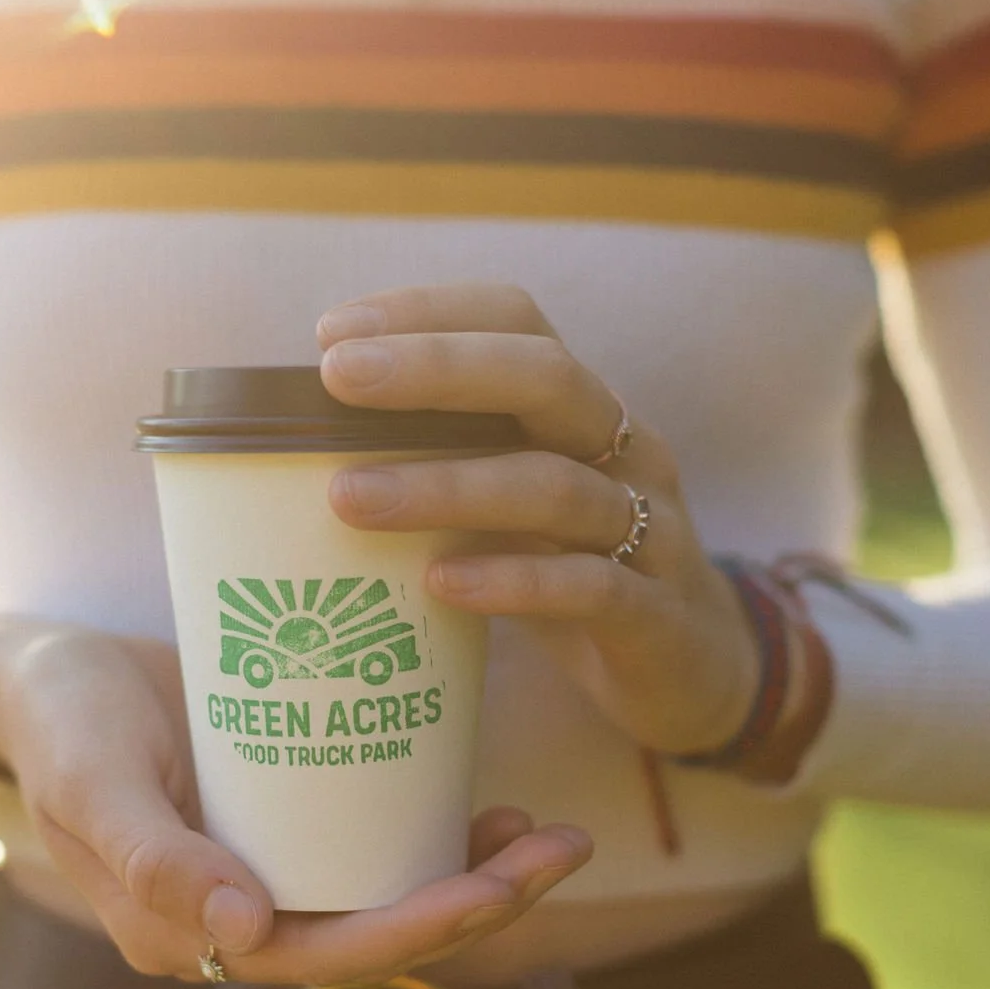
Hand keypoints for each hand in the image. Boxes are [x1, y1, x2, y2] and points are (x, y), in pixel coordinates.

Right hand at [0, 618, 592, 983]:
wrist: (43, 671)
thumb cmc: (61, 721)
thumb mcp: (94, 779)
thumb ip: (154, 858)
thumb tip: (244, 933)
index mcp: (192, 936)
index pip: (327, 956)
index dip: (419, 930)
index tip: (495, 887)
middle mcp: (241, 919)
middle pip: (380, 934)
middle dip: (479, 904)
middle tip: (564, 850)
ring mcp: (268, 872)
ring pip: (388, 895)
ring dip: (476, 878)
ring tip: (554, 837)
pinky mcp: (286, 823)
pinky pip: (372, 844)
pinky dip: (435, 832)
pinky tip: (493, 804)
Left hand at [318, 284, 759, 755]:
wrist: (694, 674)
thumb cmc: (572, 575)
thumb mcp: (512, 507)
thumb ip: (441, 466)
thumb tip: (295, 447)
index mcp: (583, 411)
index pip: (517, 323)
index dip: (429, 314)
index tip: (329, 334)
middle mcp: (626, 451)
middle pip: (546, 377)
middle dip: (436, 369)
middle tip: (338, 378)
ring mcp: (651, 532)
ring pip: (555, 486)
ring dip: (447, 485)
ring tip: (349, 498)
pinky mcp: (657, 619)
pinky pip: (590, 587)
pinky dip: (512, 580)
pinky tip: (440, 583)